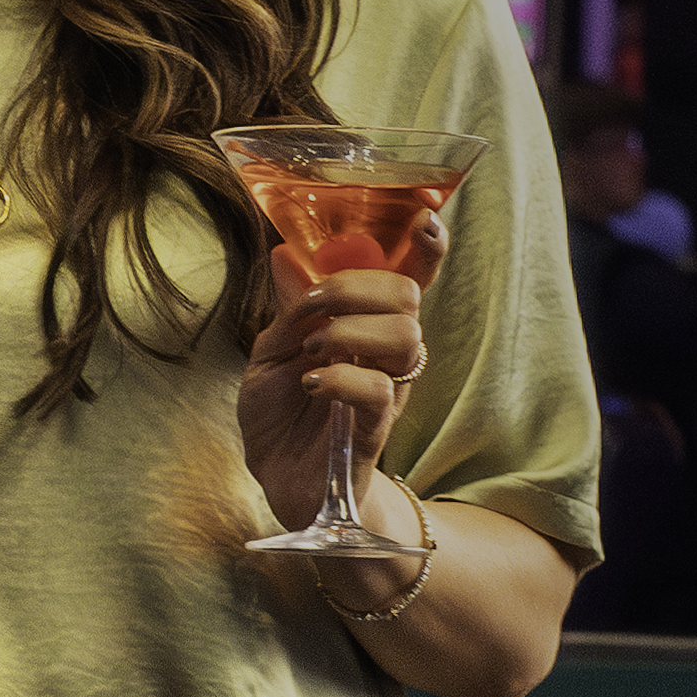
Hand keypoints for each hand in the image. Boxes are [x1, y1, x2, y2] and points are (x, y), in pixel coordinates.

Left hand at [240, 265, 429, 533]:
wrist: (279, 479)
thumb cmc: (280, 413)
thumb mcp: (270, 351)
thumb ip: (289, 308)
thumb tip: (286, 253)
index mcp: (366, 327)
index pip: (409, 280)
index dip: (426, 248)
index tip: (425, 218)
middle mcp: (386, 354)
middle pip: (408, 298)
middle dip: (358, 286)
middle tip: (314, 306)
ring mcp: (386, 390)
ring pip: (404, 338)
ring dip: (349, 330)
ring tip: (311, 348)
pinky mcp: (373, 428)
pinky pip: (379, 389)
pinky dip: (341, 376)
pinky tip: (312, 383)